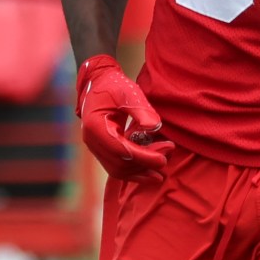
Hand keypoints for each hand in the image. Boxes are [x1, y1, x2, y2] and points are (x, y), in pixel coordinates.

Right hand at [75, 54, 172, 181]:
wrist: (99, 84)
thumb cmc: (114, 86)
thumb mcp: (129, 93)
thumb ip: (141, 110)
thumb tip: (154, 128)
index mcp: (95, 126)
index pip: (120, 149)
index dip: (142, 157)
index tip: (162, 159)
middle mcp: (91, 140)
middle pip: (119, 163)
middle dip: (145, 163)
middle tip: (167, 156)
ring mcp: (95, 147)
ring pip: (118, 169)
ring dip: (140, 172)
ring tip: (162, 172)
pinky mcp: (102, 150)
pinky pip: (117, 166)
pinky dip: (134, 172)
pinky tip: (152, 175)